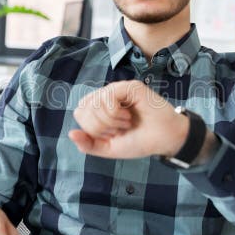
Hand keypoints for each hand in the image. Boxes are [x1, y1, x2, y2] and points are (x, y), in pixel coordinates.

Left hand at [68, 80, 188, 158]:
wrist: (163, 140)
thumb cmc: (139, 141)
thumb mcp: (109, 148)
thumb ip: (89, 144)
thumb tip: (71, 134)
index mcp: (100, 108)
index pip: (80, 113)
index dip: (92, 128)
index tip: (111, 134)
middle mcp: (107, 96)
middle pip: (84, 108)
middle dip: (100, 126)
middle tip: (119, 129)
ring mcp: (118, 89)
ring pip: (95, 103)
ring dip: (109, 121)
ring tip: (126, 123)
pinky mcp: (129, 86)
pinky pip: (108, 96)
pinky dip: (114, 112)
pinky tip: (128, 117)